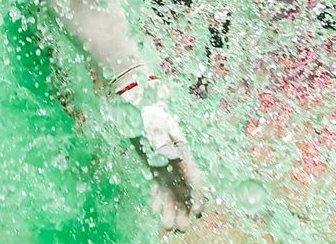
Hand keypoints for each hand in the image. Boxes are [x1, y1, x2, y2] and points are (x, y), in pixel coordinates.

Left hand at [112, 70, 204, 231]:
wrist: (136, 106)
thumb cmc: (148, 114)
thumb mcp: (157, 125)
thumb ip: (164, 139)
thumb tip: (170, 154)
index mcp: (183, 155)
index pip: (196, 180)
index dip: (199, 198)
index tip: (199, 213)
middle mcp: (178, 163)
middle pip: (185, 192)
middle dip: (184, 211)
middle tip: (179, 228)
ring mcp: (167, 165)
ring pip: (172, 193)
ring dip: (171, 209)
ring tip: (166, 227)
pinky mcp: (155, 166)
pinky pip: (159, 186)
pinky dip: (158, 198)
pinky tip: (155, 209)